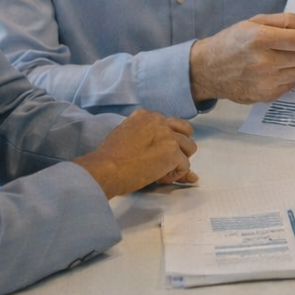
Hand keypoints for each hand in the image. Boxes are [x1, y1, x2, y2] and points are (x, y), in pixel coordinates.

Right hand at [73, 109, 196, 198]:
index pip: (170, 124)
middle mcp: (159, 121)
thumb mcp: (124, 135)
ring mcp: (168, 136)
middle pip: (185, 132)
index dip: (166, 141)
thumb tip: (159, 150)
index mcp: (145, 116)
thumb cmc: (109, 159)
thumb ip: (143, 135)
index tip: (155, 154)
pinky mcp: (172, 151)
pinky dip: (176, 175)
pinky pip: (185, 166)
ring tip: (160, 172)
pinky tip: (159, 179)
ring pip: (189, 148)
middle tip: (164, 162)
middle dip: (180, 147)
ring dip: (178, 162)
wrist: (105, 169)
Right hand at [189, 13, 294, 103]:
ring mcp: (265, 82)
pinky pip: (292, 85)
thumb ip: (285, 21)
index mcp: (261, 39)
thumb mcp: (255, 22)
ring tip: (285, 56)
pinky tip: (276, 69)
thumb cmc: (232, 42)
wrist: (208, 69)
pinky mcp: (265, 96)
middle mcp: (263, 62)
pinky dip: (290, 75)